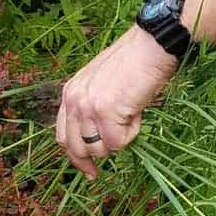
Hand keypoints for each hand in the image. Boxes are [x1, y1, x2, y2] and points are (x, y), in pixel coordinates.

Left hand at [55, 24, 179, 179]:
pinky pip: (119, 142)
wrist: (152, 46)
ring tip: (132, 113)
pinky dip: (133, 133)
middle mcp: (74, 100)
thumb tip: (101, 138)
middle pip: (78, 148)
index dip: (76, 157)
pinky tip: (137, 111)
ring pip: (101, 148)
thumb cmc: (136, 62)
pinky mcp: (106, 112)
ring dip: (120, 138)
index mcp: (70, 93)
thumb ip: (94, 107)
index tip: (90, 170)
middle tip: (115, 151)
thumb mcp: (103, 84)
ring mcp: (88, 107)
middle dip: (99, 154)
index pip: (63, 136)